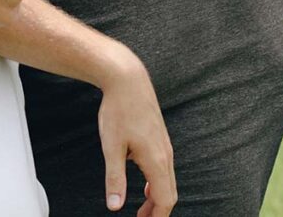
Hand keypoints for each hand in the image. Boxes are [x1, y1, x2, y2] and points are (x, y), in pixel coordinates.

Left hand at [97, 48, 175, 214]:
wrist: (127, 79)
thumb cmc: (118, 110)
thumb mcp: (112, 147)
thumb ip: (114, 179)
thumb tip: (115, 206)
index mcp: (156, 160)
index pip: (165, 200)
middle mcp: (166, 154)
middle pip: (170, 193)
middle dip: (158, 211)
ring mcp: (165, 145)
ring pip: (168, 180)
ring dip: (158, 197)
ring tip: (143, 209)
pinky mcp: (160, 137)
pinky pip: (165, 167)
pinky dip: (158, 182)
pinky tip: (146, 183)